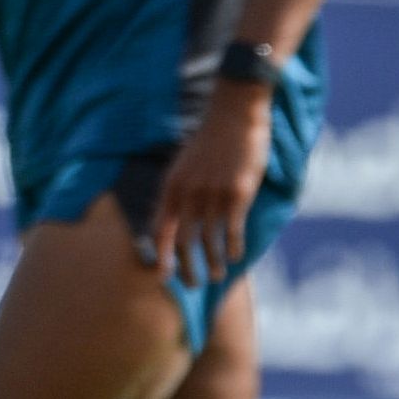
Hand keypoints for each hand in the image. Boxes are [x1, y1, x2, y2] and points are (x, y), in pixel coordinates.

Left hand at [149, 89, 270, 291]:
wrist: (234, 113)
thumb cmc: (211, 139)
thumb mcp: (185, 164)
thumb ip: (180, 189)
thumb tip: (177, 216)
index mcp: (172, 185)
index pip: (160, 230)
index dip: (160, 256)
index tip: (161, 278)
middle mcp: (189, 193)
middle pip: (184, 241)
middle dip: (187, 268)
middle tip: (192, 285)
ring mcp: (214, 193)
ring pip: (209, 240)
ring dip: (213, 262)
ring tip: (218, 276)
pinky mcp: (238, 192)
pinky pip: (233, 229)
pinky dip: (233, 246)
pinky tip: (236, 256)